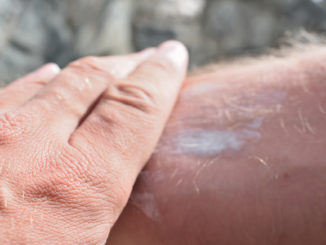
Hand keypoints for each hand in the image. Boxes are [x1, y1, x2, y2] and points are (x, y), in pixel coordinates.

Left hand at [0, 41, 187, 243]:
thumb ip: (100, 212)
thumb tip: (113, 185)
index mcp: (73, 192)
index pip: (134, 109)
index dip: (160, 76)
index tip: (173, 56)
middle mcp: (28, 150)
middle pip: (95, 81)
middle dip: (131, 64)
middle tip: (151, 56)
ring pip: (53, 81)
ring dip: (90, 72)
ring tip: (114, 67)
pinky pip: (10, 95)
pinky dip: (39, 84)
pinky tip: (50, 79)